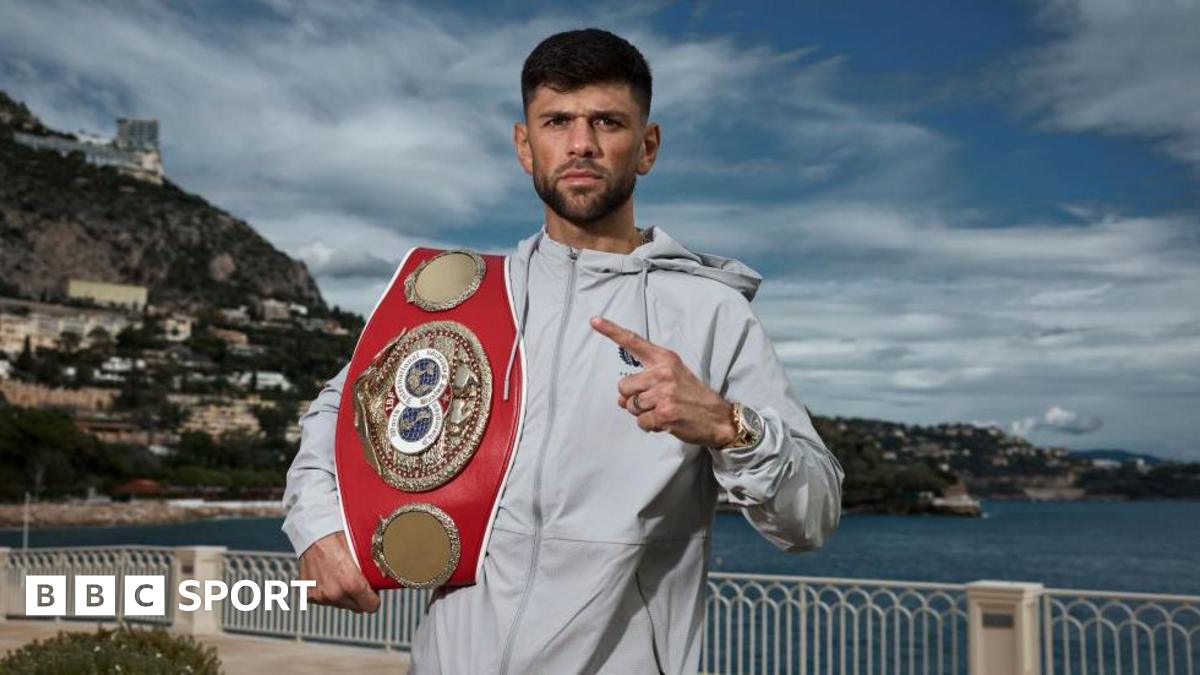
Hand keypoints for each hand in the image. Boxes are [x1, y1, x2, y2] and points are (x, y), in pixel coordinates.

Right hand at [297, 531, 380, 612]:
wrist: (314, 533)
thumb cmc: (337, 538)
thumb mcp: (361, 554)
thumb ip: (370, 573)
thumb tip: (381, 581)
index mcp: (351, 584)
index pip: (371, 607)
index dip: (373, 599)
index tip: (372, 594)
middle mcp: (334, 593)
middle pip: (355, 607)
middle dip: (358, 597)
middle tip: (356, 583)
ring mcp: (320, 596)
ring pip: (339, 604)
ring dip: (341, 595)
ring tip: (339, 576)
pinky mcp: (307, 595)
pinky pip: (323, 599)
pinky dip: (326, 591)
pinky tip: (327, 577)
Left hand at [590, 316, 737, 447]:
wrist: (718, 418)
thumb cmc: (693, 396)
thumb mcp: (675, 375)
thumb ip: (646, 380)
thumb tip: (620, 399)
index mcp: (665, 358)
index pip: (634, 341)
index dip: (611, 330)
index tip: (594, 320)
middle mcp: (662, 372)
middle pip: (623, 386)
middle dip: (633, 398)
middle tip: (654, 401)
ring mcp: (663, 393)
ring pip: (631, 406)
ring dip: (642, 413)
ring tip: (662, 410)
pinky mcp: (664, 413)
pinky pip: (641, 422)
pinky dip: (650, 426)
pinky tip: (666, 422)